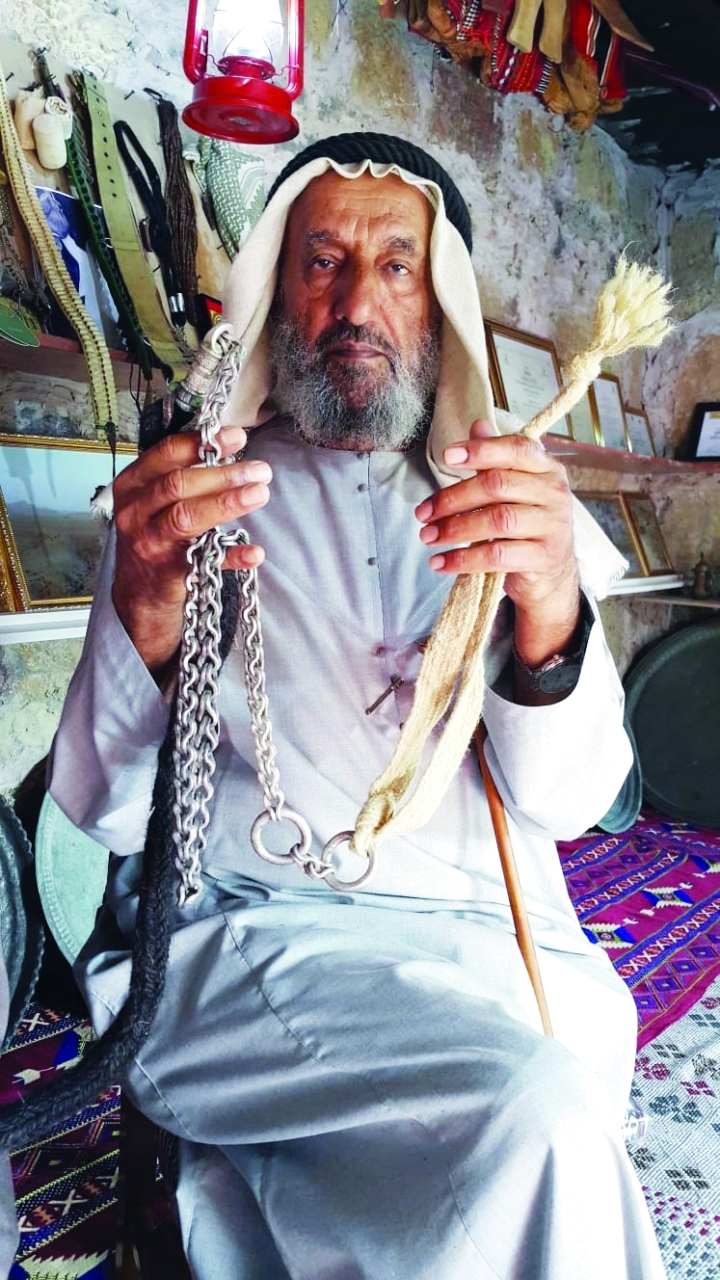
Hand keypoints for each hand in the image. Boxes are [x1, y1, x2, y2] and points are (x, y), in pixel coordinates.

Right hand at [112, 425, 271, 676]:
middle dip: (223, 474)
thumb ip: (183, 476)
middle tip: (259, 470)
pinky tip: (255, 552)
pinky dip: (232, 556)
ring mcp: (149, 542)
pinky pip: (204, 560)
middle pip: (178, 484)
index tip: (236, 436)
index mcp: (133, 485)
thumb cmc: (154, 537)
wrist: (138, 594)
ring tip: (260, 493)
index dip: (201, 442)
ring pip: (186, 517)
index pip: (164, 454)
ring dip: (227, 503)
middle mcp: (135, 512)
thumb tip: (227, 447)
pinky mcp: (167, 572)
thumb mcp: (155, 501)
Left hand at [415, 419, 579, 663]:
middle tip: (423, 513)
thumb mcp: (514, 489)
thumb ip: (495, 459)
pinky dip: (463, 559)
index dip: (481, 450)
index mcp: (546, 468)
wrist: (551, 574)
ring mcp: (552, 526)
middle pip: (497, 486)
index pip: (515, 449)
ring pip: (496, 521)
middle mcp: (554, 493)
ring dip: (454, 529)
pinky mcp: (543, 557)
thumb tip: (477, 424)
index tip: (447, 456)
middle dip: (453, 498)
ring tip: (428, 536)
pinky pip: (496, 556)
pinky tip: (440, 562)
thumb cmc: (526, 526)